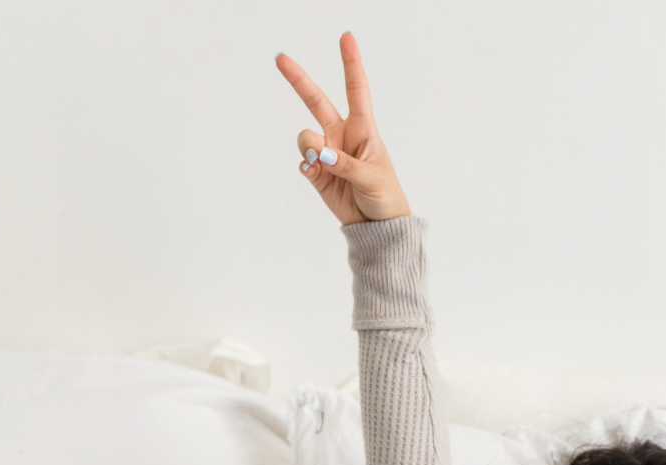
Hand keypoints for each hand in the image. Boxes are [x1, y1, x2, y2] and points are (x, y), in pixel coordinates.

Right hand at [276, 34, 409, 224]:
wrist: (376, 226)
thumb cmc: (385, 196)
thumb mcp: (371, 178)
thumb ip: (343, 163)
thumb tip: (319, 152)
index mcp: (364, 129)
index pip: (356, 90)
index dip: (351, 63)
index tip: (346, 37)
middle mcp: (342, 135)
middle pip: (316, 101)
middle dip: (298, 80)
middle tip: (281, 58)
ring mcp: (327, 152)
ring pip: (305, 136)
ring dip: (308, 146)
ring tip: (321, 163)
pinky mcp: (316, 171)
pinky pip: (302, 160)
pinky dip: (306, 165)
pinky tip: (316, 174)